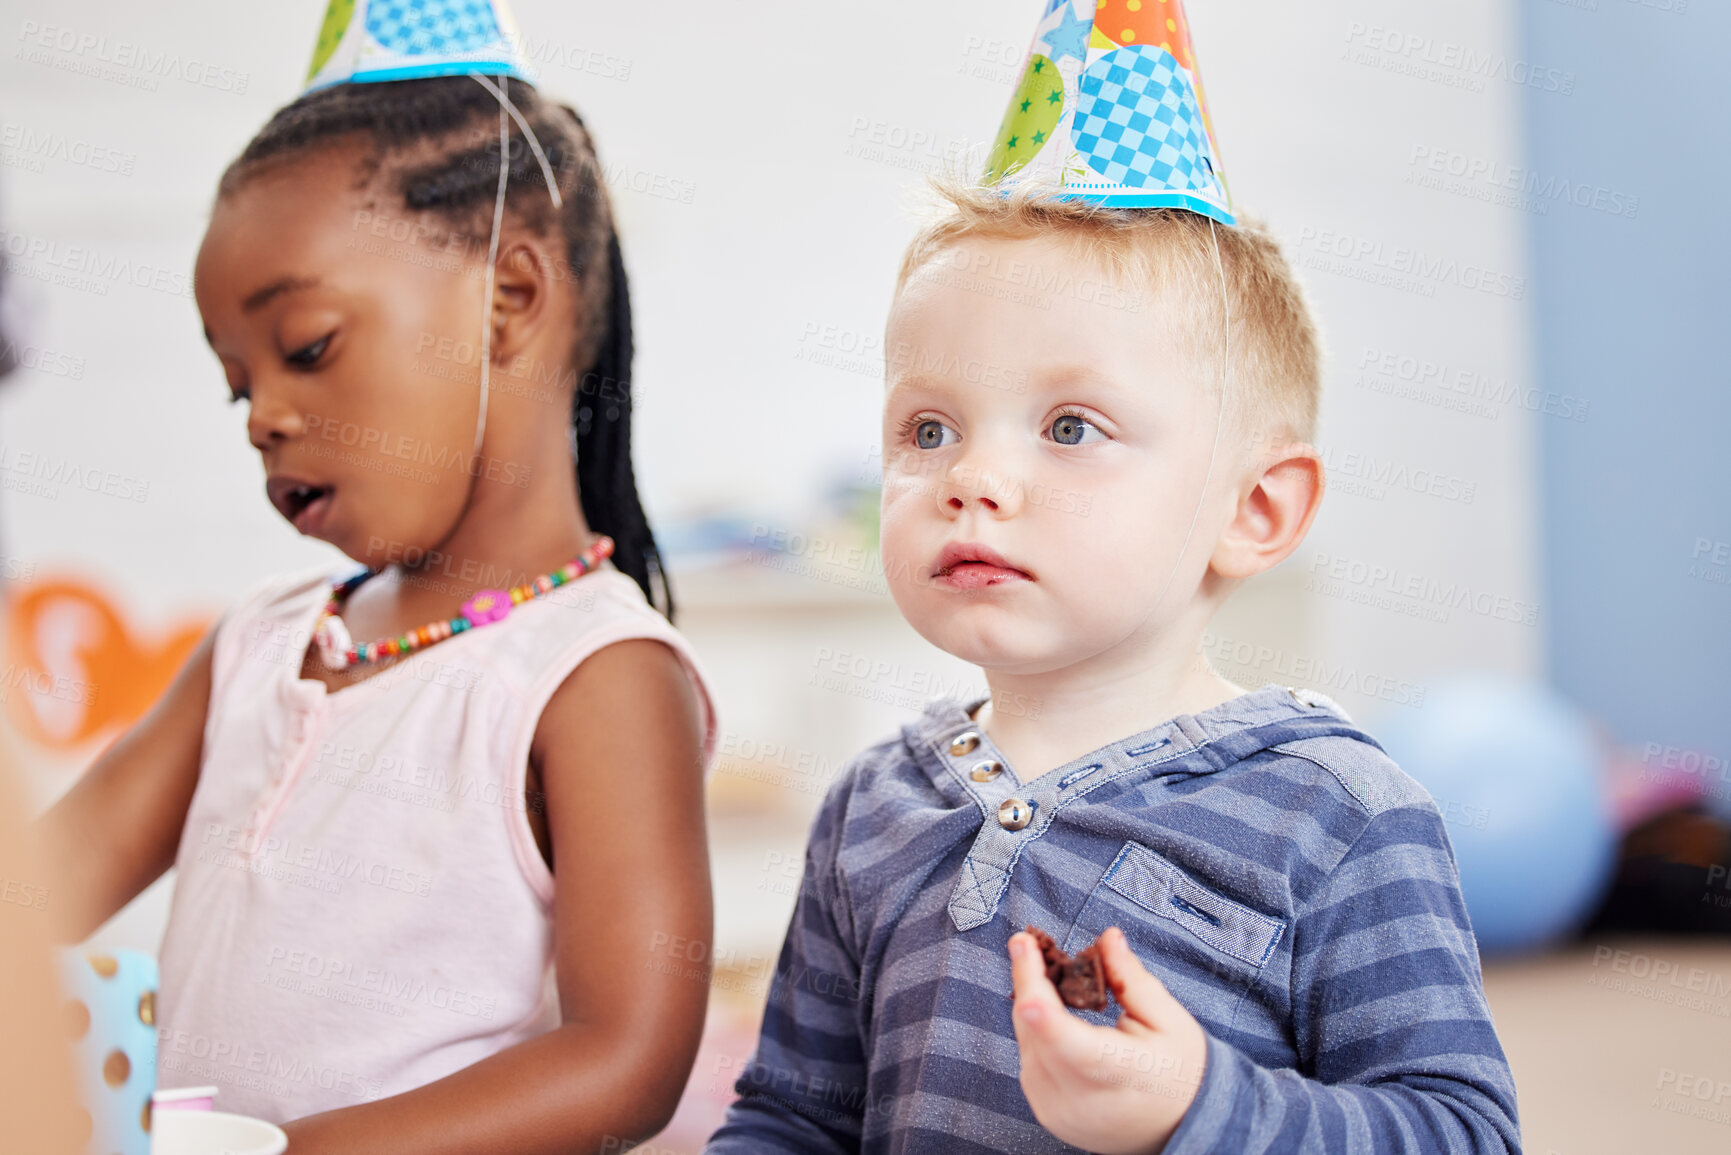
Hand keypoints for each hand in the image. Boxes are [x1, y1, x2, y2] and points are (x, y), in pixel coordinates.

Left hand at [1008, 926, 1208, 1154]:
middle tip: (1032, 945)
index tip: (1024, 945)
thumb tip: (1108, 938)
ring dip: (1031, 1005)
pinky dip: (1035, 1032)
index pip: (1062, 1034)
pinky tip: (1052, 1016)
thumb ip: (1131, 978)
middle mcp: (1078, 1097)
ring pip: (1025, 1041)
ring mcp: (1057, 1110)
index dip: (1033, 986)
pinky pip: (1028, 1059)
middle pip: (1034, 1027)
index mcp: (1116, 1071)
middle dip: (1029, 980)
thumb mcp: (1169, 1019)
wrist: (1180, 1128)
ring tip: (1048, 979)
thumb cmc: (1179, 1072)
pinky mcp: (1046, 1113)